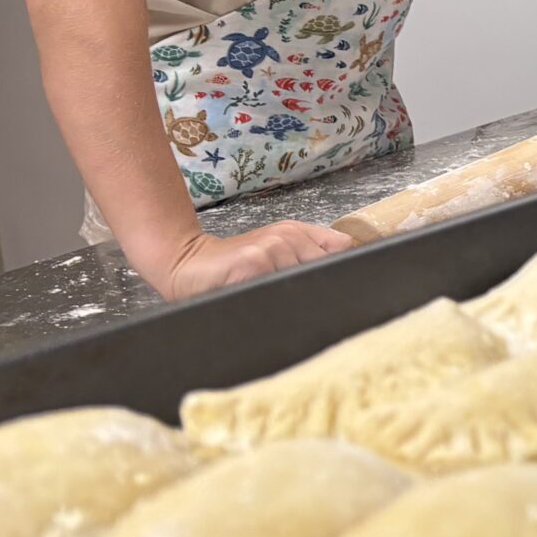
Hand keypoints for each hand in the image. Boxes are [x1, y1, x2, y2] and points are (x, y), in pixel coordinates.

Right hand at [145, 222, 354, 300]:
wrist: (188, 261)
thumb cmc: (235, 264)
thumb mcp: (277, 250)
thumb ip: (311, 255)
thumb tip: (349, 275)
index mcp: (299, 232)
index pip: (342, 249)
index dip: (345, 270)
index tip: (341, 289)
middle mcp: (289, 236)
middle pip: (328, 270)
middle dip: (322, 291)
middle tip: (301, 303)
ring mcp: (273, 248)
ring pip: (307, 282)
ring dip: (296, 298)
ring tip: (277, 302)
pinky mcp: (254, 263)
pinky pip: (280, 290)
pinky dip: (275, 300)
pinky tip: (261, 301)